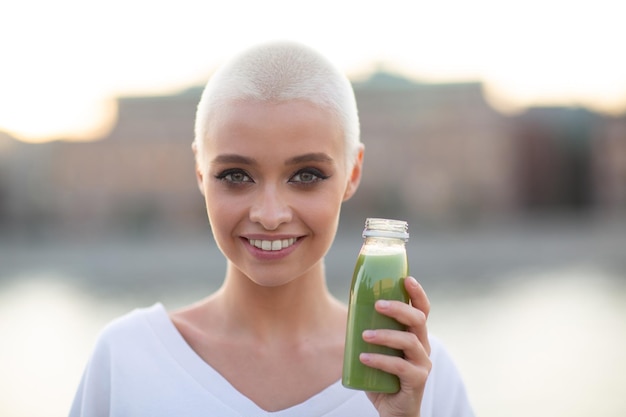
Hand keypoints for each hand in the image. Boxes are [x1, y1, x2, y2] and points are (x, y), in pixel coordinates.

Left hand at [361, 276, 430, 416]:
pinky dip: (381, 360)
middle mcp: (423, 347)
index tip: (406, 278)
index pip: (422, 310)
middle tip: (378, 304)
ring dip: (386, 335)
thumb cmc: (383, 378)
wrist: (393, 412)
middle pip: (419, 320)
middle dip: (399, 308)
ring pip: (410, 341)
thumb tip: (347, 312)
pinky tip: (363, 358)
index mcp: (415, 336)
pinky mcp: (417, 381)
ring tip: (364, 335)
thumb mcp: (376, 351)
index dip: (418, 293)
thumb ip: (368, 334)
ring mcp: (423, 364)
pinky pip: (400, 366)